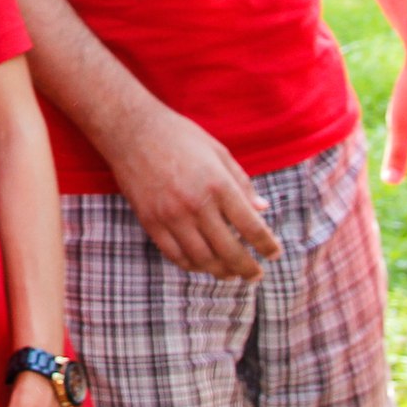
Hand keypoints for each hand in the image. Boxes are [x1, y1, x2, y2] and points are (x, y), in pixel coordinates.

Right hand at [101, 104, 280, 279]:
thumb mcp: (218, 151)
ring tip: (231, 274)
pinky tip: (202, 265)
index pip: (251, 226)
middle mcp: (196, 204)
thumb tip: (263, 208)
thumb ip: (242, 182)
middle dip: (247, 267)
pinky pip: (175, 255)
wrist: (131, 130)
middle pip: (229, 250)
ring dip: (220, 271)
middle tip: (256, 275)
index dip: (267, 245)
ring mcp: (171, 215)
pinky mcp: (151, 222)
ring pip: (202, 259)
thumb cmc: (179, 136)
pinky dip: (192, 265)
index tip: (275, 254)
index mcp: (218, 184)